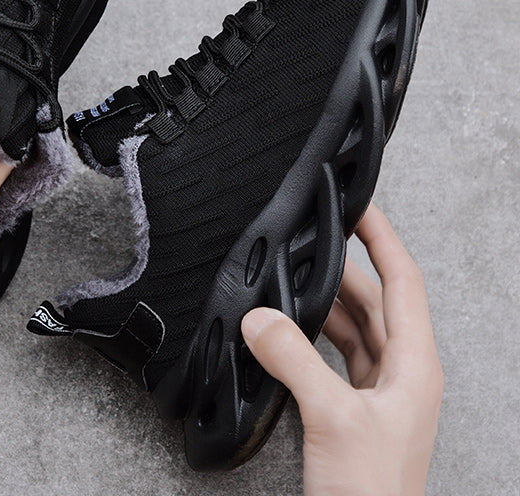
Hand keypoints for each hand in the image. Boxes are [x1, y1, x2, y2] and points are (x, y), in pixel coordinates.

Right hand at [241, 204, 442, 494]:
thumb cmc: (371, 494)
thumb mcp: (332, 417)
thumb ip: (294, 360)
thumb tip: (260, 318)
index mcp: (415, 365)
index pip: (403, 282)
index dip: (384, 239)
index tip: (361, 208)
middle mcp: (403, 373)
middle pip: (377, 300)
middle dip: (347, 266)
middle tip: (317, 237)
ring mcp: (381, 392)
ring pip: (357, 327)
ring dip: (328, 301)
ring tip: (298, 277)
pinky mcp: (356, 409)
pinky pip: (338, 353)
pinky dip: (316, 334)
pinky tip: (292, 327)